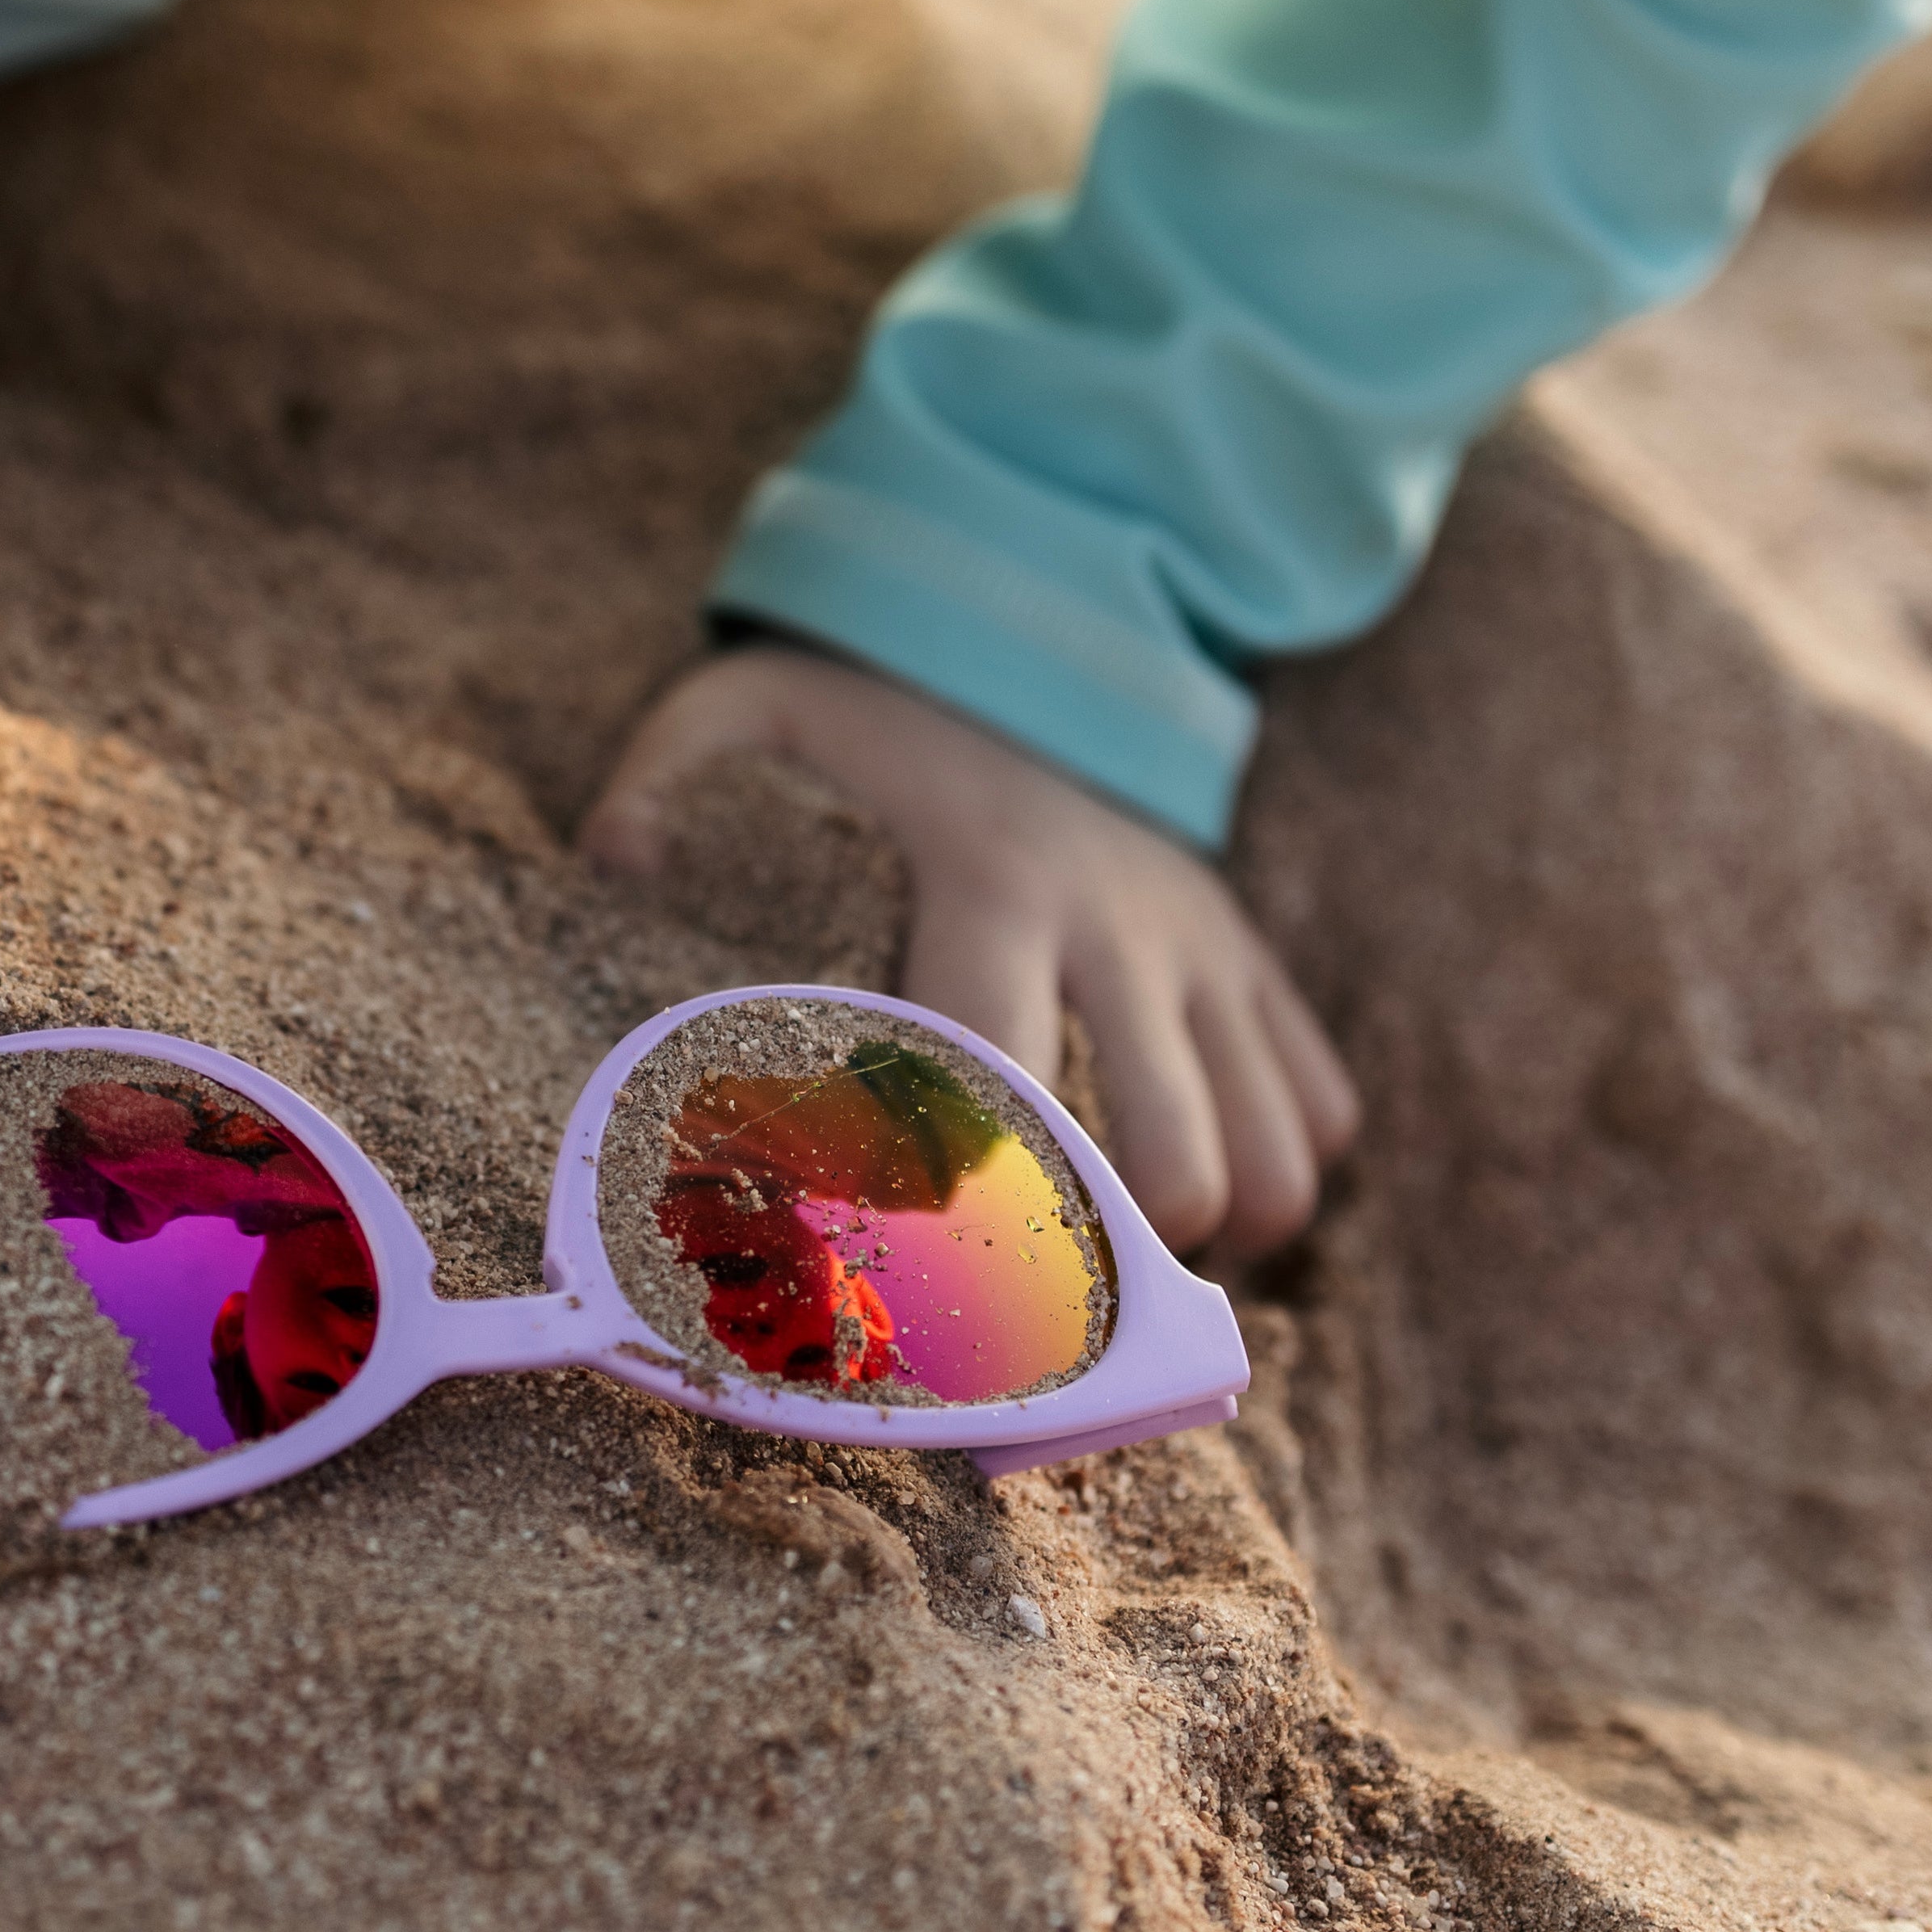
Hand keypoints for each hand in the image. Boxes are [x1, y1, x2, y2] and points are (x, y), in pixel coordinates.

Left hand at [583, 646, 1356, 1256]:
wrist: (1028, 642)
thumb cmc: (871, 720)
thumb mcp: (755, 707)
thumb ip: (665, 773)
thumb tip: (609, 862)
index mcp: (993, 889)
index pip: (1008, 1077)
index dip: (981, 1199)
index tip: (932, 1286)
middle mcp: (1120, 927)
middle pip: (1176, 1153)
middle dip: (1123, 1255)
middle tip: (1041, 1289)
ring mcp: (1207, 946)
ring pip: (1276, 1148)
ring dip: (1220, 1230)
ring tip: (1130, 1257)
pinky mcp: (1255, 956)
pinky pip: (1322, 1099)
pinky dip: (1281, 1162)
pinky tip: (1197, 1174)